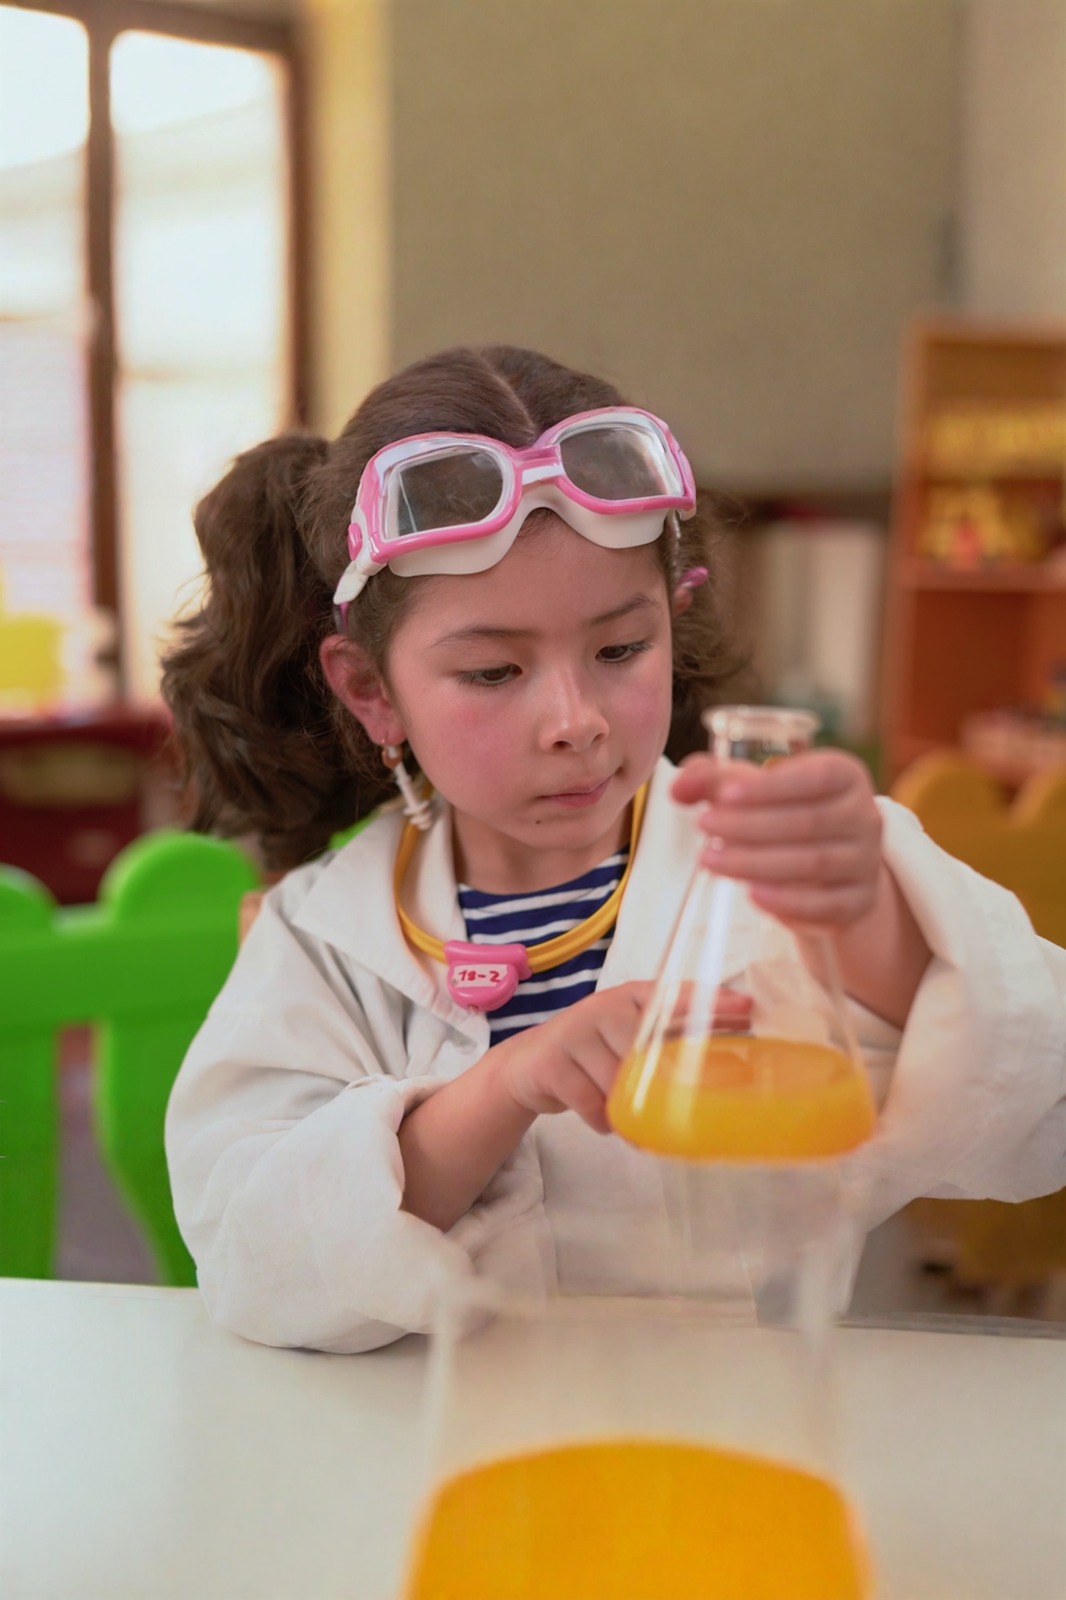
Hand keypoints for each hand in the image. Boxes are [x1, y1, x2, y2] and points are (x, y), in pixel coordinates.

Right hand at [494, 981, 752, 1134]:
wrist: (527, 1065)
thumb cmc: (592, 1054)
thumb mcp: (627, 1040)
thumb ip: (665, 1045)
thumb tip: (729, 1071)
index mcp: (630, 998)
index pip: (675, 995)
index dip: (711, 1001)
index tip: (747, 1009)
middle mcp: (604, 1007)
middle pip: (646, 1050)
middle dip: (656, 1084)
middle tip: (669, 1105)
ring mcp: (576, 1032)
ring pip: (619, 1083)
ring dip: (626, 1109)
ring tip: (623, 1114)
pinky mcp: (552, 1063)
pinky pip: (592, 1104)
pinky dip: (601, 1119)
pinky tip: (600, 1116)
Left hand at [671, 749, 883, 934]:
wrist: (828, 864)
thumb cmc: (783, 812)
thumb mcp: (754, 788)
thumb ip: (714, 779)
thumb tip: (679, 787)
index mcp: (845, 775)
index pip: (816, 777)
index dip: (771, 787)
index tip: (722, 795)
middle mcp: (865, 816)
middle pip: (808, 822)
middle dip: (750, 826)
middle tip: (704, 827)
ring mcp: (865, 862)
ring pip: (813, 864)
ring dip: (757, 863)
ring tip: (711, 860)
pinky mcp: (858, 902)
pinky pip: (825, 905)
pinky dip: (787, 901)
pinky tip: (752, 894)